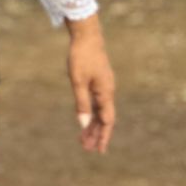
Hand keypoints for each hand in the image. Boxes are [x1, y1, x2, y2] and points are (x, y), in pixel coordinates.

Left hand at [66, 14, 115, 153]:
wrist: (86, 35)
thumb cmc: (81, 57)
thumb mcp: (78, 81)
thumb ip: (81, 103)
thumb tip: (83, 123)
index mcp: (105, 93)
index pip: (107, 121)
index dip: (103, 136)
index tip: (98, 150)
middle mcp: (108, 91)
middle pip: (104, 118)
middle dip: (96, 133)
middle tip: (87, 148)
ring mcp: (104, 85)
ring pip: (100, 110)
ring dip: (93, 124)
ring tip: (83, 137)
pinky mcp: (99, 80)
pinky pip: (97, 101)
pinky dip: (92, 112)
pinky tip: (86, 117)